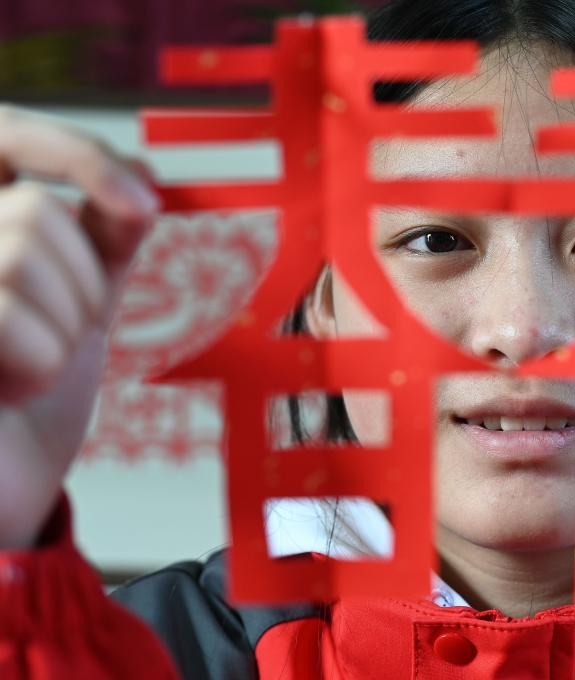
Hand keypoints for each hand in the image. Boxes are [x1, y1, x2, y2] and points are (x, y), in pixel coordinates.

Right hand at [0, 106, 158, 548]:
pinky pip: (6, 306)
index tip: (145, 201)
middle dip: (81, 283)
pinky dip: (40, 358)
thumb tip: (142, 178)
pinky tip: (14, 390)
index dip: (76, 153)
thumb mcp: (80, 298)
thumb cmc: (36, 393)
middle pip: (35, 212)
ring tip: (30, 368)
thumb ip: (105, 233)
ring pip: (22, 246)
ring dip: (62, 325)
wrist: (7, 485)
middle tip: (62, 337)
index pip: (9, 135)